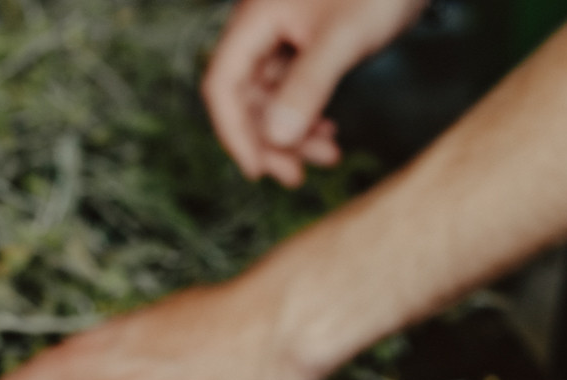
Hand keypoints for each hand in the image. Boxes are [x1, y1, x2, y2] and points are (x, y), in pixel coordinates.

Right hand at [203, 0, 423, 184]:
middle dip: (269, 140)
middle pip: (245, 96)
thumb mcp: (344, 37)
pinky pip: (291, 86)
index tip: (257, 171)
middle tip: (297, 176)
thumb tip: (277, 139)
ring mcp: (282, 31)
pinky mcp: (304, 38)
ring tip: (327, 156)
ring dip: (292, 133)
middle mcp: (261, 24)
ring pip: (270, 96)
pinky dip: (306, 114)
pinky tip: (327, 130)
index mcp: (256, 17)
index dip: (234, 132)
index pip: (222, 84)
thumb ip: (308, 86)